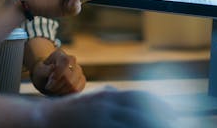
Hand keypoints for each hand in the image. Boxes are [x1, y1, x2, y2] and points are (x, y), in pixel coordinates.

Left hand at [30, 48, 85, 95]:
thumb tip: (53, 67)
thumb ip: (44, 70)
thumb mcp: (39, 71)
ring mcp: (78, 70)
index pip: (65, 62)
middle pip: (68, 77)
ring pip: (73, 86)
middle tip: (49, 87)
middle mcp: (72, 60)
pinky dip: (67, 93)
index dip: (58, 74)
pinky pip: (77, 90)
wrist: (47, 76)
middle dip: (56, 86)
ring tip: (54, 89)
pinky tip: (61, 91)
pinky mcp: (82, 80)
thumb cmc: (42, 73)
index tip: (49, 83)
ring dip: (61, 91)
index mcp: (60, 54)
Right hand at [42, 88, 174, 127]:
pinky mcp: (97, 127)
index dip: (159, 105)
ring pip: (134, 122)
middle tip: (172, 122)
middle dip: (159, 117)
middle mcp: (107, 104)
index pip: (140, 97)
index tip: (172, 113)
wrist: (44, 118)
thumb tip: (116, 91)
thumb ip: (105, 96)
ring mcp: (101, 117)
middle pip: (141, 111)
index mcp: (108, 96)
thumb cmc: (67, 111)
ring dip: (149, 124)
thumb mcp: (89, 98)